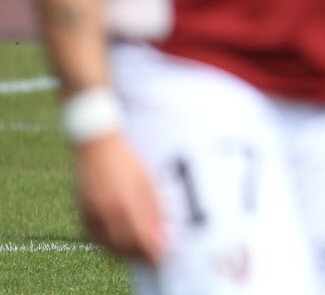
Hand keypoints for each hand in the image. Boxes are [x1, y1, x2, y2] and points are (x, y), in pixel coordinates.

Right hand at [75, 133, 164, 263]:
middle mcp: (104, 213)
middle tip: (155, 257)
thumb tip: (163, 237)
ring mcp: (90, 214)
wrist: (98, 145)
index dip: (152, 252)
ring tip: (141, 250)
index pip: (140, 240)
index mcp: (124, 204)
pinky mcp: (81, 214)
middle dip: (141, 255)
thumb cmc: (128, 162)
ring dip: (126, 252)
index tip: (164, 258)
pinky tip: (122, 241)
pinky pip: (96, 238)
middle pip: (124, 247)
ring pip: (109, 246)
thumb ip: (155, 212)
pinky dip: (110, 244)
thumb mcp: (148, 184)